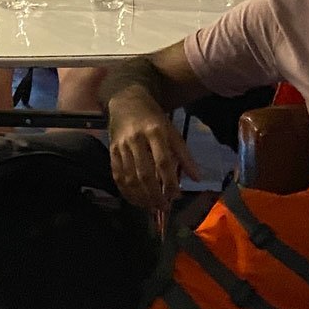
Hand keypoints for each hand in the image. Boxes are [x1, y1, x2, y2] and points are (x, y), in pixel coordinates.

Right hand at [107, 91, 198, 213]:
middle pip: (144, 174)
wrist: (125, 100)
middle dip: (154, 195)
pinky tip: (135, 200)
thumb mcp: (172, 130)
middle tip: (163, 207)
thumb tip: (197, 178)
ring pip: (129, 178)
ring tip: (151, 207)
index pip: (163, 162)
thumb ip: (184, 155)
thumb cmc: (153, 117)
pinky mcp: (111, 151)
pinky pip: (117, 176)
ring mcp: (121, 146)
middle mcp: (136, 139)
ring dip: (140, 197)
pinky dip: (126, 191)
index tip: (176, 196)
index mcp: (155, 132)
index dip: (170, 182)